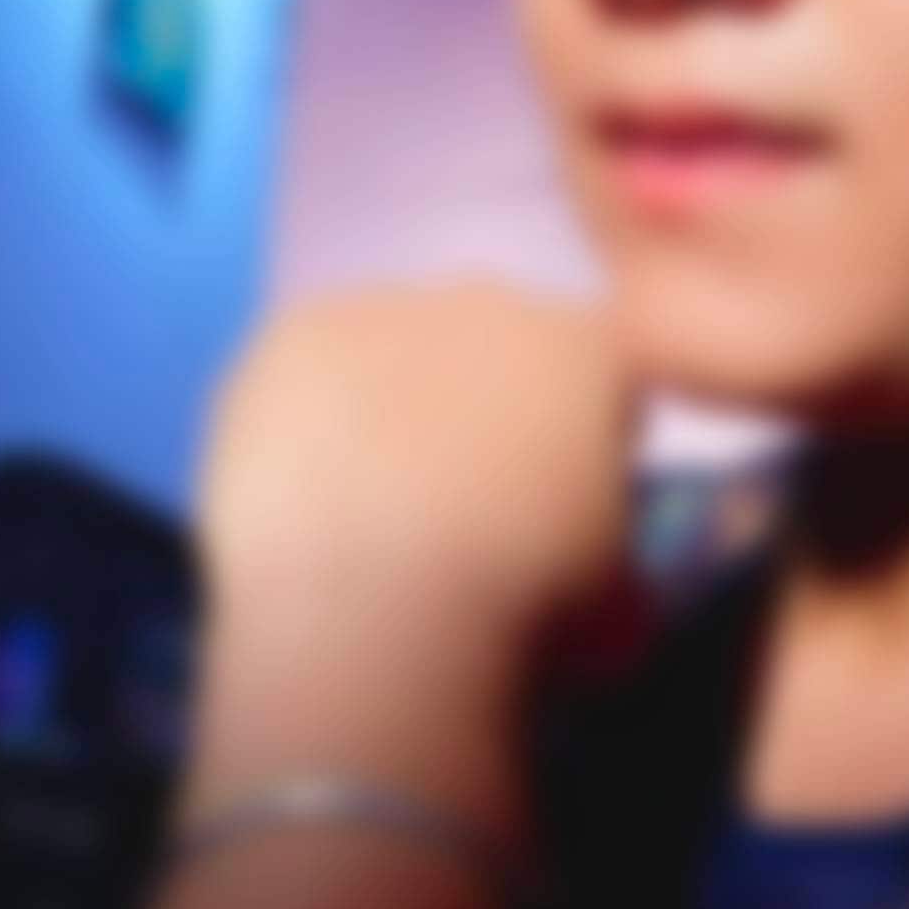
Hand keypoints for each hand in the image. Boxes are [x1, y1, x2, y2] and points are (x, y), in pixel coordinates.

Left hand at [192, 281, 649, 804]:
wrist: (373, 606)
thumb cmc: (517, 600)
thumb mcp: (615, 593)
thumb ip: (611, 546)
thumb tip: (601, 566)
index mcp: (591, 348)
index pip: (601, 379)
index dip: (582, 446)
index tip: (555, 508)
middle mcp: (493, 302)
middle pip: (494, 348)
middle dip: (482, 409)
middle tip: (459, 507)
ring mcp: (386, 307)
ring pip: (397, 350)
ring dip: (391, 406)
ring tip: (371, 508)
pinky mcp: (294, 333)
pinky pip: (310, 368)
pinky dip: (309, 417)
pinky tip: (305, 491)